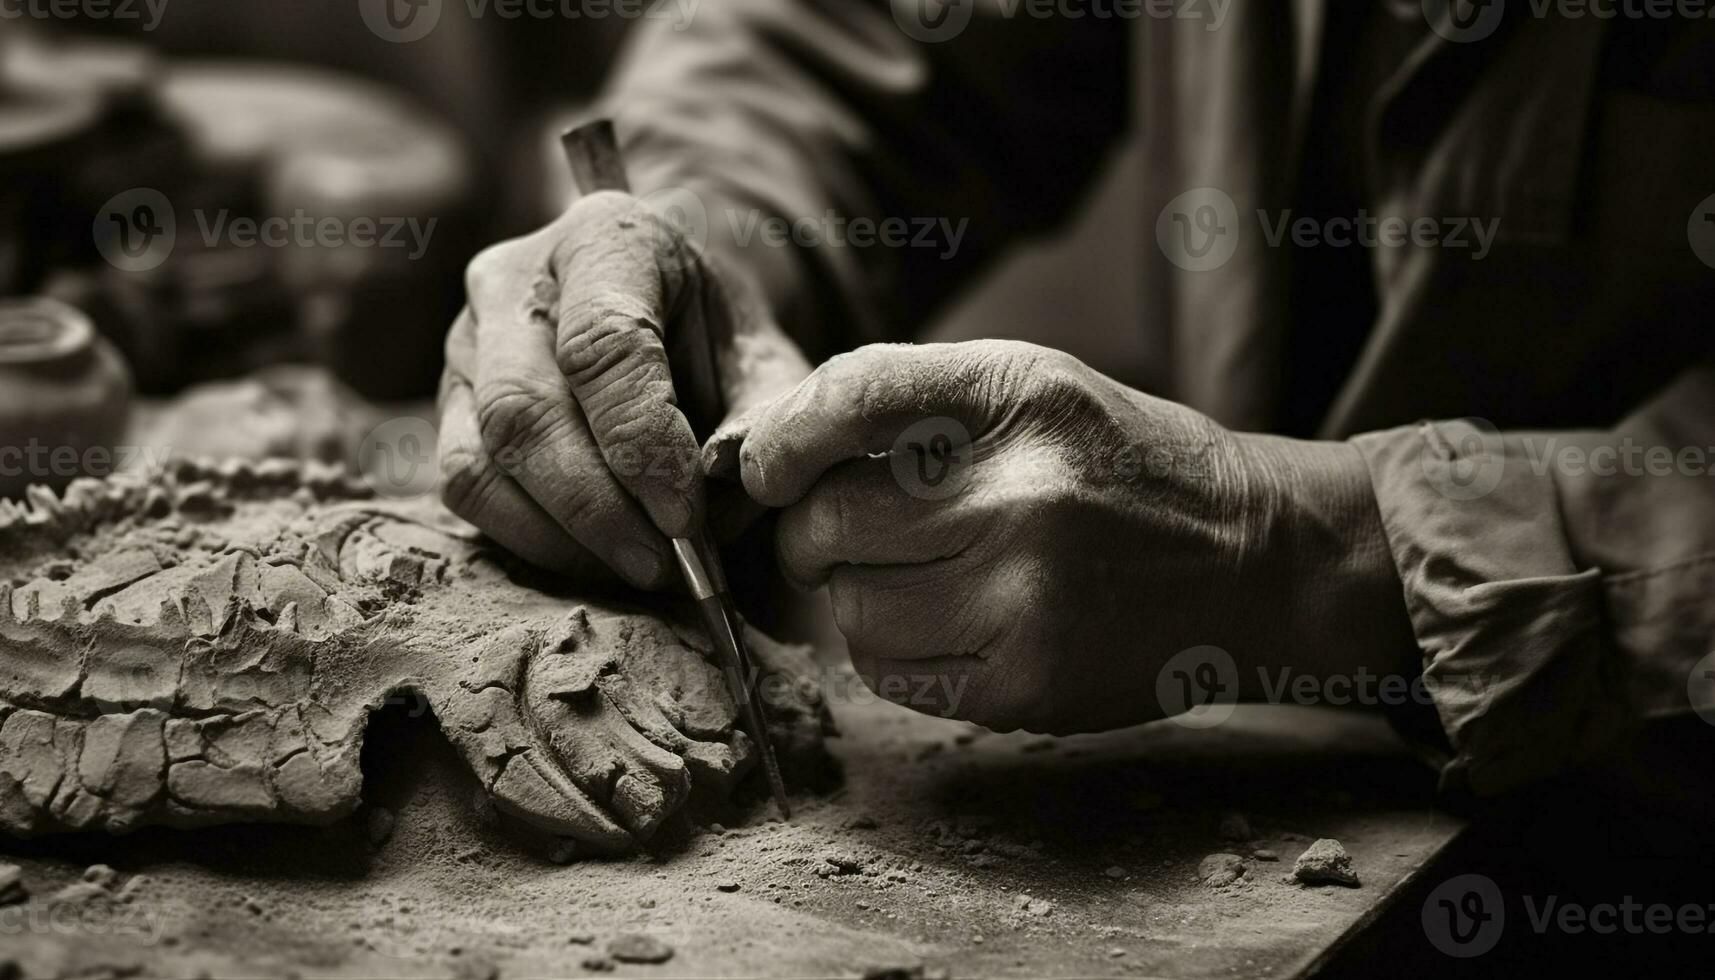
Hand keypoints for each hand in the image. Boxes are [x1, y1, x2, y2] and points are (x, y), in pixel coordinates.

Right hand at [436, 191, 810, 586]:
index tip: (686, 518)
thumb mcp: (767, 360)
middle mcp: (514, 278)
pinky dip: (529, 537)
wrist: (675, 313)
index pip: (602, 344)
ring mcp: (466, 339)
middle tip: (664, 564)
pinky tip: (595, 556)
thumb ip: (760, 420)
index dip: (642, 443)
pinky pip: (465, 484)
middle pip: (526, 408)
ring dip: (562, 534)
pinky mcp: (449, 400)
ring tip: (638, 567)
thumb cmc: (723, 337)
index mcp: (605, 238)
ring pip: (483, 454)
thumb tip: (713, 496)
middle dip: (598, 507)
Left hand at [739, 341, 1412, 733]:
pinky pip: (891, 673)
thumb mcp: (1034, 388)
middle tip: (838, 534)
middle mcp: (1024, 492)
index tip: (765, 467)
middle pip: (830, 520)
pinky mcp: (1026, 684)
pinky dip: (891, 650)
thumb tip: (770, 451)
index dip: (783, 438)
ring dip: (852, 595)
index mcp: (1021, 395)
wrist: (1253, 560)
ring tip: (907, 576)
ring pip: (850, 608)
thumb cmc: (1121, 465)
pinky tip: (942, 622)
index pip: (853, 396)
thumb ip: (912, 402)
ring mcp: (1026, 598)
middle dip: (811, 531)